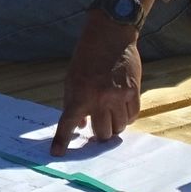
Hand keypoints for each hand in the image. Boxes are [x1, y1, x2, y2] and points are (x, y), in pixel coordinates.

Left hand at [52, 18, 142, 153]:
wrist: (109, 37)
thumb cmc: (86, 59)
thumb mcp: (72, 80)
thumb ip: (73, 104)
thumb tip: (79, 126)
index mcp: (79, 96)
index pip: (67, 124)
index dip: (62, 141)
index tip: (56, 154)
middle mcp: (99, 100)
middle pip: (101, 134)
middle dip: (98, 136)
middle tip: (97, 130)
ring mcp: (118, 97)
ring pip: (119, 127)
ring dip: (113, 127)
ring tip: (110, 119)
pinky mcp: (133, 91)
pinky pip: (132, 116)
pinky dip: (127, 118)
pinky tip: (122, 112)